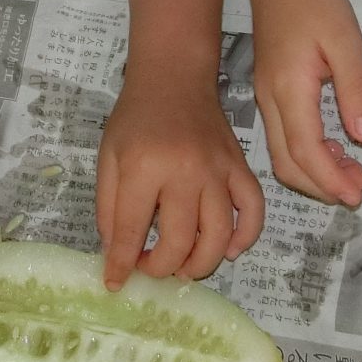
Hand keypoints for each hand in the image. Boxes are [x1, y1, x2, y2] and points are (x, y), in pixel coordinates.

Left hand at [97, 64, 264, 289]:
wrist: (174, 78)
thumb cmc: (135, 118)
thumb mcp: (108, 158)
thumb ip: (109, 207)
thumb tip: (116, 254)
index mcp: (144, 167)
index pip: (132, 230)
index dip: (122, 264)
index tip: (116, 283)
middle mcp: (184, 172)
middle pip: (179, 240)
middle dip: (162, 267)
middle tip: (151, 268)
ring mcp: (217, 170)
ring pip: (219, 234)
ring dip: (202, 263)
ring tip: (185, 268)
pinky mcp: (240, 167)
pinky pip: (254, 209)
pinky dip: (246, 236)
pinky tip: (229, 250)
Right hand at [244, 0, 361, 205]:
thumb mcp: (346, 40)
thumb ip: (357, 90)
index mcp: (289, 90)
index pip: (306, 153)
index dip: (331, 181)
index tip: (359, 194)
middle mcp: (270, 100)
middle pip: (287, 164)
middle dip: (321, 186)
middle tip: (358, 190)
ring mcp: (266, 96)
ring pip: (282, 152)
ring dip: (314, 172)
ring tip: (351, 172)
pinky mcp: (269, 90)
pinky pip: (282, 135)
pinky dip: (306, 152)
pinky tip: (334, 146)